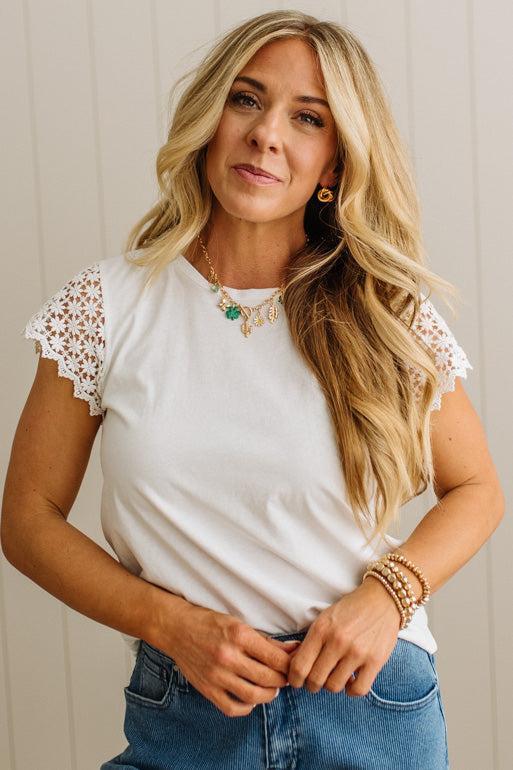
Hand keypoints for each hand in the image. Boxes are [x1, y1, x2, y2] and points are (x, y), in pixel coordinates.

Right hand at [152, 598, 297, 717]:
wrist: (176, 629)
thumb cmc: (210, 623)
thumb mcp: (239, 624)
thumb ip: (267, 641)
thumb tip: (293, 649)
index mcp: (240, 636)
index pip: (276, 658)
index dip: (290, 665)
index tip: (293, 665)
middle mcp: (229, 657)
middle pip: (268, 678)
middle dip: (282, 680)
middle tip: (284, 677)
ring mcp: (217, 675)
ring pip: (253, 695)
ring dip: (268, 695)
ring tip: (271, 689)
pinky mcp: (207, 689)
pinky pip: (232, 708)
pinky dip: (246, 708)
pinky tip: (251, 699)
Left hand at [286, 578, 401, 696]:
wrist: (381, 600)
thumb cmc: (349, 610)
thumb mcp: (325, 618)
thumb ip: (311, 641)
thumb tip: (295, 667)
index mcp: (321, 629)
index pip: (299, 666)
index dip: (295, 679)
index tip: (298, 681)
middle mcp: (338, 641)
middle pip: (315, 680)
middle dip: (312, 685)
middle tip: (316, 680)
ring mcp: (357, 652)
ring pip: (334, 686)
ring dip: (332, 685)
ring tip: (335, 675)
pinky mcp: (375, 661)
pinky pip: (358, 690)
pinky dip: (351, 690)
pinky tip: (351, 680)